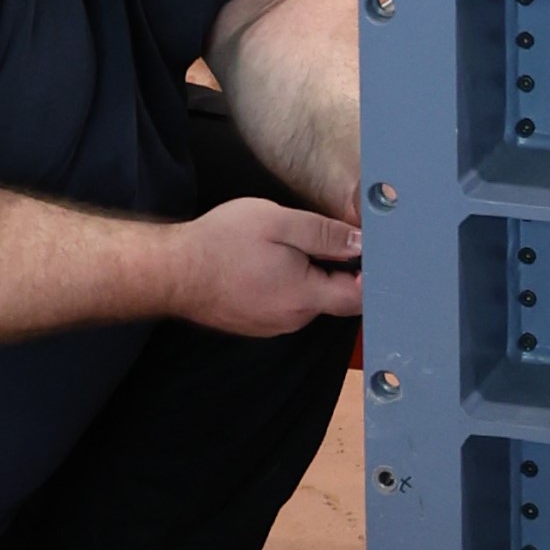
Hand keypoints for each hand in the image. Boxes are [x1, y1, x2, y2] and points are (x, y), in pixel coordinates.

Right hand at [168, 196, 363, 336]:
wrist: (174, 271)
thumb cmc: (224, 242)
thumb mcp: (280, 223)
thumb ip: (325, 235)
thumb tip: (361, 244)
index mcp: (304, 296)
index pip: (359, 296)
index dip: (372, 272)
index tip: (374, 249)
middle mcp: (292, 319)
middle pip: (335, 298)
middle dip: (340, 269)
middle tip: (330, 234)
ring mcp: (272, 325)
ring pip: (309, 300)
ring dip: (311, 275)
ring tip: (293, 244)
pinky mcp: (256, 322)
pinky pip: (286, 303)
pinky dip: (289, 284)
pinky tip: (271, 261)